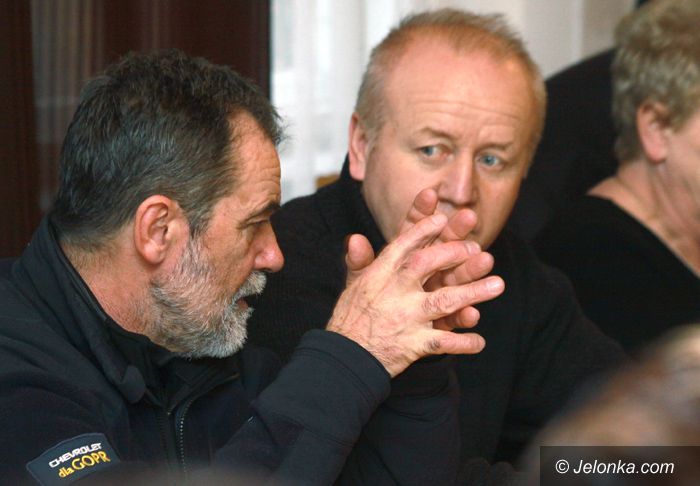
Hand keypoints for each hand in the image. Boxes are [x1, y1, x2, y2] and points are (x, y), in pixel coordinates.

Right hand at [327, 213, 502, 376]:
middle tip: (475, 249)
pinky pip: (445, 342)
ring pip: (444, 301)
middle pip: (425, 265)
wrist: (344, 360)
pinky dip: (464, 342)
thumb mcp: (353, 286)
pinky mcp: (414, 345)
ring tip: (498, 284)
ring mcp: (406, 318)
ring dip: (473, 293)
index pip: (402, 245)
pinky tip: (480, 340)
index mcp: (379, 275)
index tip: (441, 218)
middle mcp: (393, 292)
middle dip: (453, 254)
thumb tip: (355, 237)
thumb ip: (359, 261)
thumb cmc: (351, 319)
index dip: (422, 229)